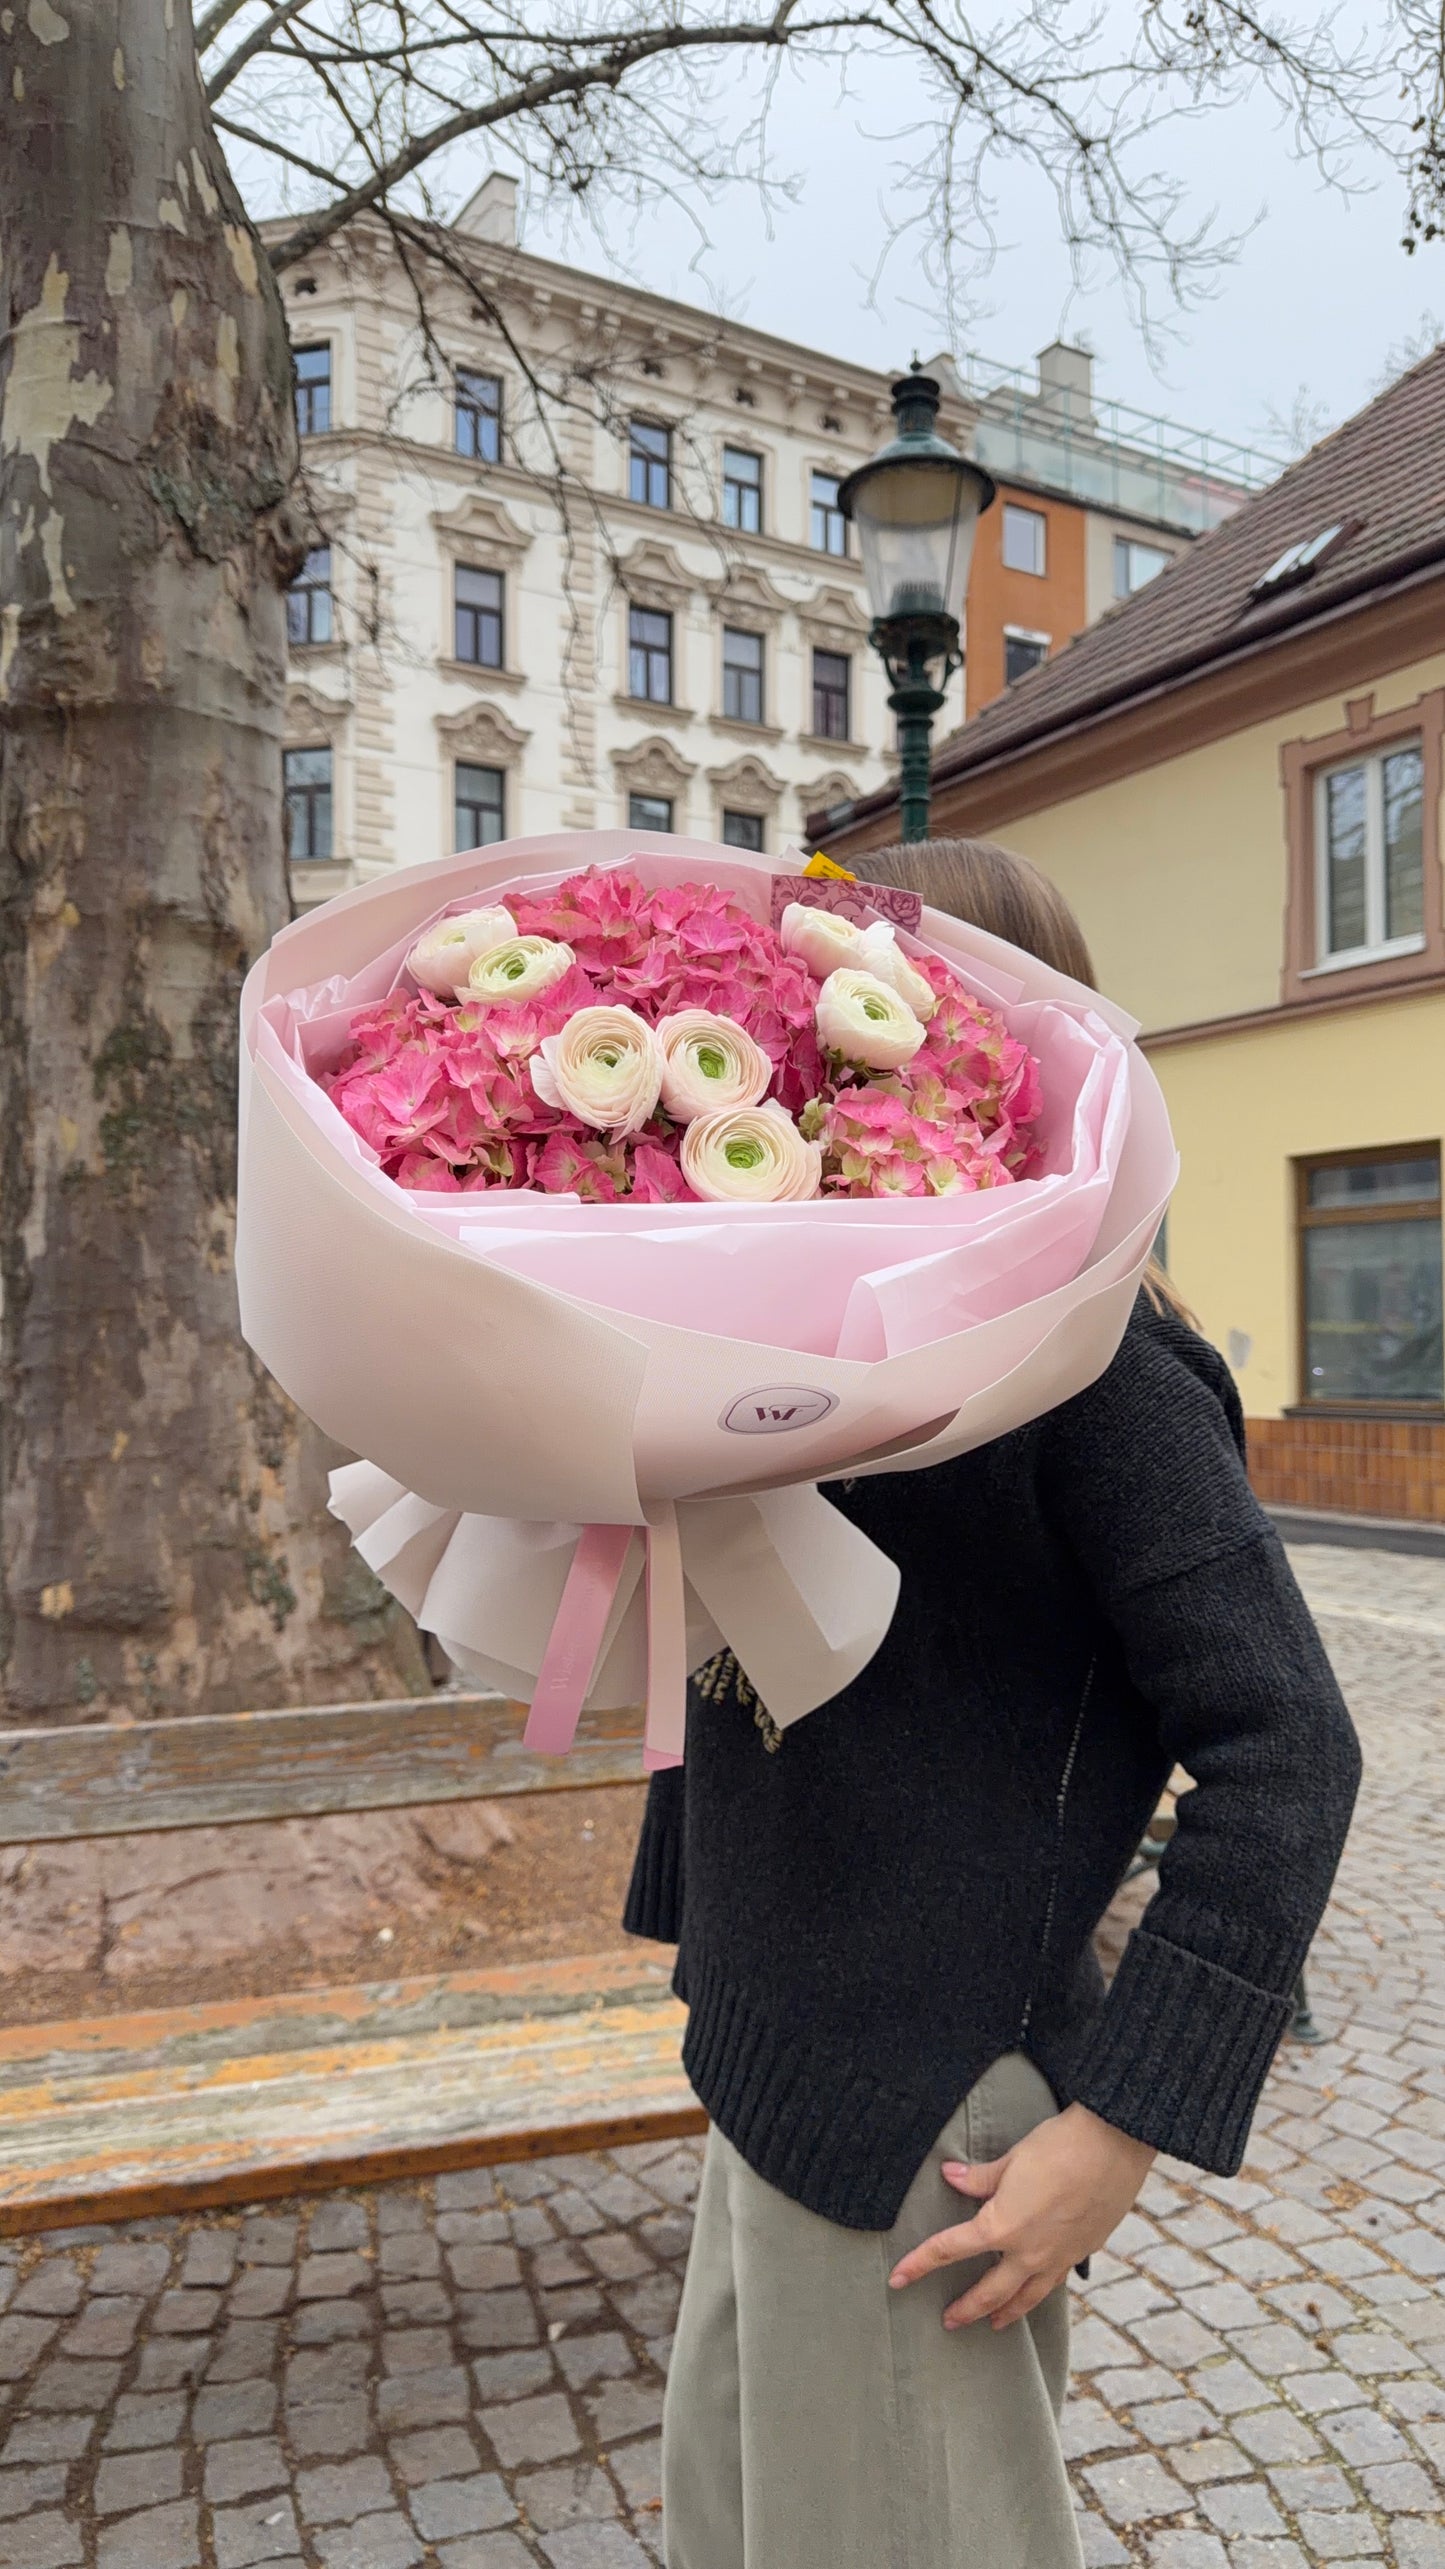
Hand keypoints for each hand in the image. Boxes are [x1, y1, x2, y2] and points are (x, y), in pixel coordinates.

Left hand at [888, 2103, 1154, 2330]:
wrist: (1115, 2145)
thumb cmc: (1059, 2145)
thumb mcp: (1011, 2158)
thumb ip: (978, 2177)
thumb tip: (949, 2176)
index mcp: (1002, 2226)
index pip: (949, 2250)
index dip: (919, 2264)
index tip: (897, 2279)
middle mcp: (1029, 2251)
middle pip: (990, 2291)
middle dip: (967, 2308)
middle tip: (948, 2321)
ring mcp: (1059, 2256)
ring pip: (1028, 2297)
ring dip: (1007, 2312)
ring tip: (994, 2324)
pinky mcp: (1084, 2250)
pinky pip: (1055, 2281)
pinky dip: (1040, 2292)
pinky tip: (1037, 2290)